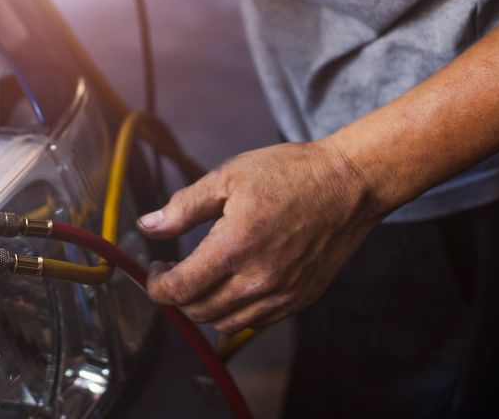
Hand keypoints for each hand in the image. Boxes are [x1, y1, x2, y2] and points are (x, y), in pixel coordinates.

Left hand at [137, 139, 381, 332]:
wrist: (350, 184)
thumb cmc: (292, 174)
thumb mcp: (228, 177)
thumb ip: (183, 207)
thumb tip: (148, 226)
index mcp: (235, 246)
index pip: (179, 290)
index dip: (156, 286)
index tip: (154, 272)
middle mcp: (259, 279)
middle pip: (198, 312)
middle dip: (177, 297)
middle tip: (174, 272)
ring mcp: (282, 294)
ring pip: (226, 324)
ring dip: (204, 308)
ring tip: (202, 279)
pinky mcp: (300, 299)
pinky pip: (256, 323)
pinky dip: (236, 312)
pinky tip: (233, 285)